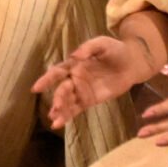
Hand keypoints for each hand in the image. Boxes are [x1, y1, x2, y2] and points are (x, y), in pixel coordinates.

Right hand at [32, 35, 153, 128]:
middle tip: (56, 107)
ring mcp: (83, 90)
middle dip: (58, 98)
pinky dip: (68, 116)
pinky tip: (59, 123)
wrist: (132, 62)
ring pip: (68, 101)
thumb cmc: (115, 49)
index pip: (57, 72)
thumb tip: (75, 55)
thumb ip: (88, 48)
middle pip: (63, 89)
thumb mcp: (101, 43)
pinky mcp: (91, 100)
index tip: (36, 88)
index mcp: (74, 63)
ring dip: (61, 110)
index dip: (46, 79)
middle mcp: (75, 78)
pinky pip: (77, 109)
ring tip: (54, 120)